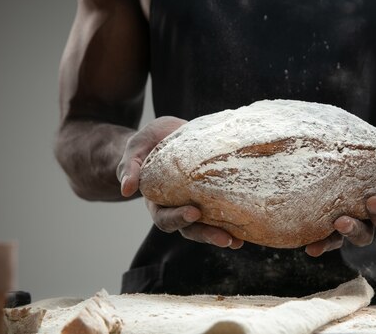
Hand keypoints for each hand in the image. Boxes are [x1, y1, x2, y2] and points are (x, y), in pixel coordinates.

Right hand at [116, 116, 242, 248]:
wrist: (166, 135)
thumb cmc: (148, 143)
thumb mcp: (136, 148)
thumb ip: (129, 166)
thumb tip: (127, 189)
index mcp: (157, 201)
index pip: (165, 217)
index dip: (178, 218)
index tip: (194, 212)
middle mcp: (177, 207)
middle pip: (190, 229)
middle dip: (207, 235)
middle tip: (225, 239)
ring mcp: (195, 203)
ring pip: (208, 225)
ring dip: (222, 234)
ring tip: (237, 241)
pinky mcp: (212, 195)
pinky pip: (222, 211)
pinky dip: (233, 220)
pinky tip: (249, 225)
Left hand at [305, 132, 375, 256]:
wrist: (363, 148)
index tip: (372, 200)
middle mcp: (368, 222)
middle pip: (367, 237)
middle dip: (355, 230)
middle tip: (342, 220)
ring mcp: (348, 221)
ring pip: (343, 240)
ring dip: (333, 239)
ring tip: (320, 232)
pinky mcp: (328, 218)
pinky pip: (325, 235)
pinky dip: (319, 242)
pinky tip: (309, 246)